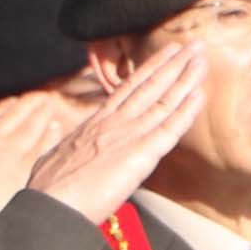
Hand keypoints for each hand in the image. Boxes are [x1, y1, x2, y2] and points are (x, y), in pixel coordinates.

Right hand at [0, 92, 71, 235]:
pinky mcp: (21, 177)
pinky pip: (39, 151)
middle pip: (12, 119)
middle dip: (28, 106)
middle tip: (42, 96)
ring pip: (29, 131)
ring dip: (41, 117)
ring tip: (51, 108)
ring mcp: (6, 160)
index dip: (3, 108)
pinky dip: (48, 138)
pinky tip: (56, 130)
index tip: (14, 101)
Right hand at [27, 44, 206, 221]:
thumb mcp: (55, 157)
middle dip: (173, 63)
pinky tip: (199, 95)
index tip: (166, 54)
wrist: (50, 204)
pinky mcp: (140, 154)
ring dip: (185, 78)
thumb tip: (61, 145)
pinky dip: (186, 112)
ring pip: (163, 100)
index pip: (128, 89)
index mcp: (96, 123)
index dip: (150, 69)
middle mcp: (114, 122)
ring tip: (201, 58)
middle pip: (149, 85)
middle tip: (193, 45)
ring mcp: (127, 135)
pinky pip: (169, 129)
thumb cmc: (49, 189)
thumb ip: (67, 147)